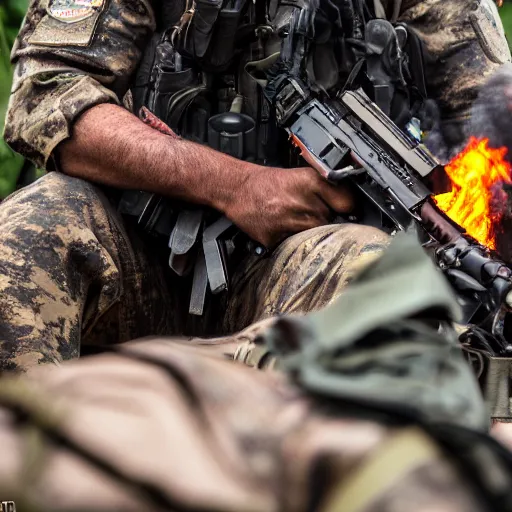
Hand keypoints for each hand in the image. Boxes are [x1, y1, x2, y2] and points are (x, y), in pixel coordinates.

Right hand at [224, 166, 353, 247]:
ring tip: (296, 220)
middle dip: (326, 221)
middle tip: (310, 214)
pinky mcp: (276, 238)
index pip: (347, 203)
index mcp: (310, 182)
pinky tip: (283, 228)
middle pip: (331, 222)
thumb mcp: (300, 176)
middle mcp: (302, 202)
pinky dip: (292, 240)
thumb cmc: (268, 183)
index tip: (348, 212)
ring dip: (310, 232)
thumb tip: (350, 206)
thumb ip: (325, 189)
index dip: (349, 208)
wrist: (237, 189)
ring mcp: (289, 222)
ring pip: (315, 235)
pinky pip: (295, 245)